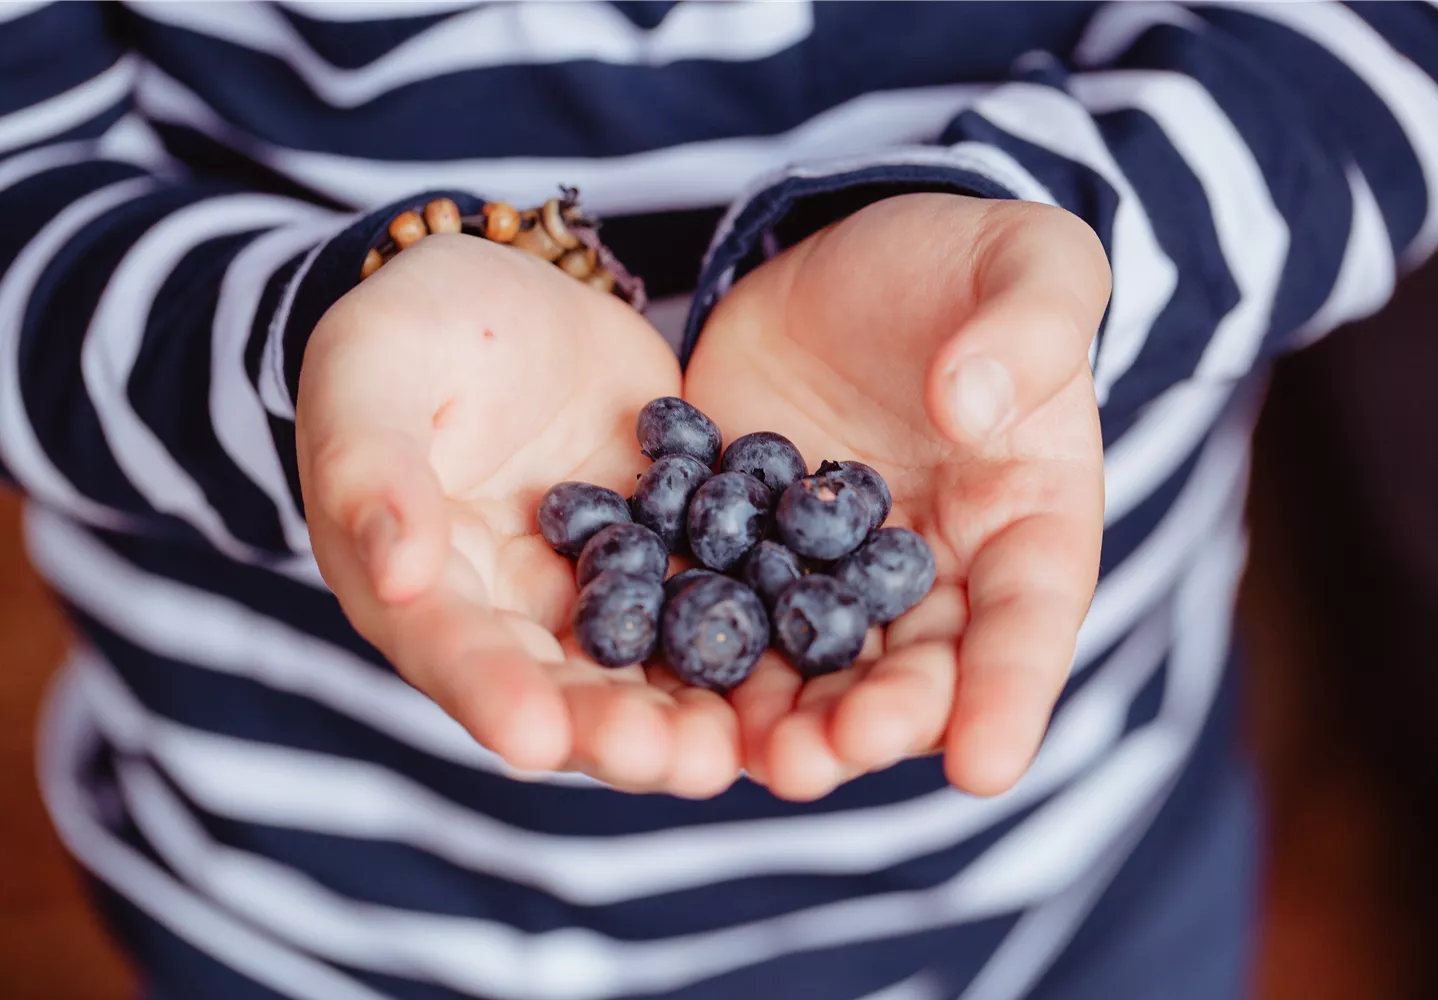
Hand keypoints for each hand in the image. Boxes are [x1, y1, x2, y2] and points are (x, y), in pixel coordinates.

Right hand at [297, 235, 740, 796]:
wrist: (511, 285)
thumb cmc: (410, 328)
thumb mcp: (370, 380)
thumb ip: (373, 474)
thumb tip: (396, 577)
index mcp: (419, 587)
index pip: (452, 651)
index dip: (492, 695)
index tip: (537, 740)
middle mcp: (513, 608)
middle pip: (563, 684)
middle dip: (618, 730)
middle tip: (681, 764)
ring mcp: (598, 582)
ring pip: (648, 661)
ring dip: (694, 707)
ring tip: (744, 744)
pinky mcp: (668, 543)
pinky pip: (712, 588)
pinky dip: (755, 624)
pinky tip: (807, 652)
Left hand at [685, 193, 1109, 800]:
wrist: (854, 257)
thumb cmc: (972, 267)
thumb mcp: (1029, 267)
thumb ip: (1028, 327)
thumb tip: (971, 405)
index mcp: (1024, 524)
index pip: (1030, 620)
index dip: (1010, 693)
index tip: (984, 766)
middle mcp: (930, 571)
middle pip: (912, 666)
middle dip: (872, 720)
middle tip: (825, 759)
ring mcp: (828, 567)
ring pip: (813, 659)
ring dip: (782, 715)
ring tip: (746, 756)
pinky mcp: (745, 541)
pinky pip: (722, 598)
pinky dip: (696, 644)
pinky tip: (660, 682)